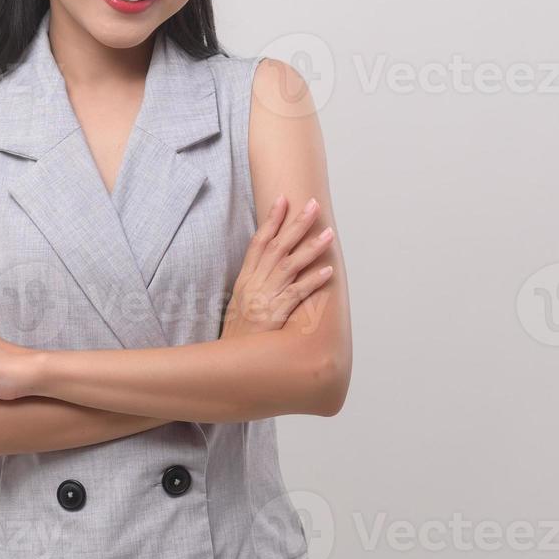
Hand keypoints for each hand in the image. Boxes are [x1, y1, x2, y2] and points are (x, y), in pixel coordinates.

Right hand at [221, 195, 334, 338]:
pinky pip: (297, 293)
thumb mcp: (240, 302)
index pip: (259, 242)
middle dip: (296, 224)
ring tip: (329, 234)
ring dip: (311, 248)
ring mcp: (265, 297)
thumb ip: (256, 283)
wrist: (229, 358)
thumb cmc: (239, 333)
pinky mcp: (275, 314)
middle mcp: (255, 283)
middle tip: (314, 205)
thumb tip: (272, 267)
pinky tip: (328, 271)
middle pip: (277, 246)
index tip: (283, 199)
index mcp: (245, 278)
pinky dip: (312, 281)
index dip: (271, 220)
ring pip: (290, 265)